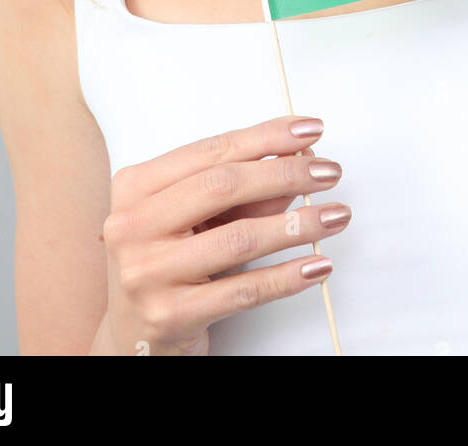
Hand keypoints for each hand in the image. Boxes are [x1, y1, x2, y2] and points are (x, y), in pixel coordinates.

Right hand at [101, 114, 348, 354]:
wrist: (132, 336)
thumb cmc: (165, 263)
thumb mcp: (195, 218)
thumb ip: (241, 190)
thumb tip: (297, 162)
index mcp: (135, 186)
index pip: (212, 151)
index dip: (266, 137)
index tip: (308, 130)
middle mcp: (132, 225)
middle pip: (224, 186)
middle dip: (286, 173)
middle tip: (329, 172)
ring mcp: (147, 272)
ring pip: (239, 238)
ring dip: (298, 224)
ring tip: (335, 216)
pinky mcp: (170, 315)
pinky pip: (243, 291)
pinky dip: (287, 276)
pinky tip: (316, 266)